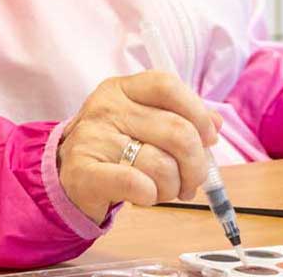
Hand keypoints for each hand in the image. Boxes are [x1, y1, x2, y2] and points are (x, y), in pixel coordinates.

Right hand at [57, 71, 223, 222]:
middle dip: (196, 165)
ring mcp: (92, 138)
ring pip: (162, 165)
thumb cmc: (114, 148)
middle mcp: (105, 108)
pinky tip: (145, 195)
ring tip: (163, 190)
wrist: (66, 175)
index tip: (208, 139)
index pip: (168, 86)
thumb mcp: (144, 123)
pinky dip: (152, 196)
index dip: (198, 113)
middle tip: (190, 180)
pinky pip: (138, 185)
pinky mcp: (85, 171)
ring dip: (173, 187)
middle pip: (178, 131)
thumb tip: (216, 123)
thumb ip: (180, 118)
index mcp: (122, 89)